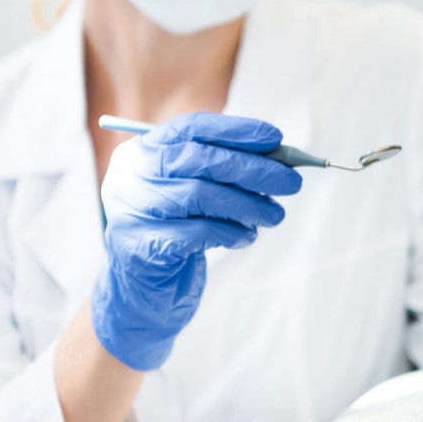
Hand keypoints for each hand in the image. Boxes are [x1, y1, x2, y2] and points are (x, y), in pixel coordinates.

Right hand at [92, 112, 302, 370]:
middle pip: (199, 159)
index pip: (190, 128)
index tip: (276, 139)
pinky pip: (200, 231)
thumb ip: (223, 171)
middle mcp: (130, 176)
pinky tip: (246, 236)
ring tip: (274, 215)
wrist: (140, 294)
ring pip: (201, 194)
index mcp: (142, 152)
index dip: (235, 130)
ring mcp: (132, 211)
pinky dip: (233, 232)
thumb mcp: (194, 194)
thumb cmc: (175, 233)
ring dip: (248, 204)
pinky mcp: (143, 247)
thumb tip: (278, 156)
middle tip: (291, 182)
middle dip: (253, 169)